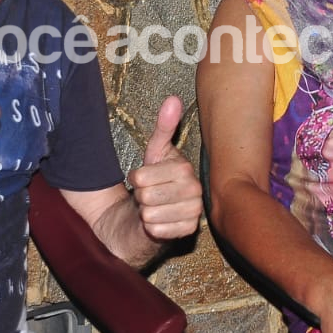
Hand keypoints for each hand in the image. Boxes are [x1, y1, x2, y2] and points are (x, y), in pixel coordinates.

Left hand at [126, 95, 202, 240]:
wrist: (154, 213)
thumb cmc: (153, 181)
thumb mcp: (155, 151)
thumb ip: (164, 127)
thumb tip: (173, 98)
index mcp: (186, 169)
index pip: (142, 176)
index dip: (137, 178)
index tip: (146, 178)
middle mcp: (195, 191)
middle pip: (146, 195)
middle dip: (140, 196)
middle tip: (150, 195)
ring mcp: (193, 213)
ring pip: (149, 214)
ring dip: (145, 212)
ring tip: (155, 207)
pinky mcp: (187, 233)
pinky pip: (155, 230)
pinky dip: (151, 228)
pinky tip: (159, 223)